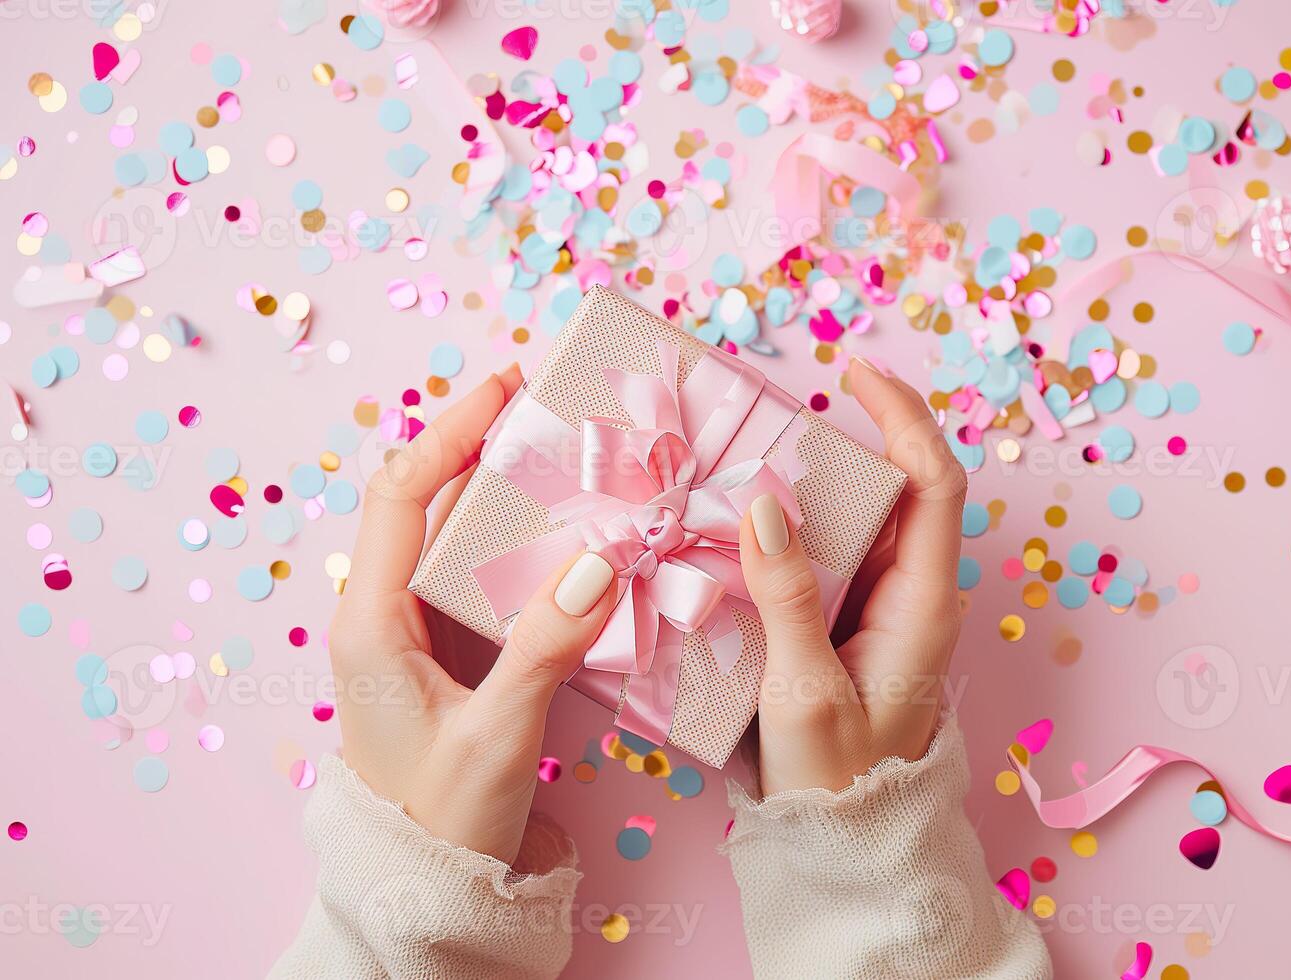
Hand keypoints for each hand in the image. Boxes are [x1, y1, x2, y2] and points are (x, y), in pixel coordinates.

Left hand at [330, 365, 619, 864]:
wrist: (426, 889)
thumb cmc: (442, 818)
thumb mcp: (497, 735)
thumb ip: (544, 647)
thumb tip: (602, 559)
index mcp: (372, 622)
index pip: (402, 494)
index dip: (452, 432)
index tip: (506, 387)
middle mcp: (387, 615)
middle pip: (431, 503)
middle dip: (488, 448)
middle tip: (555, 412)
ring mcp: (418, 636)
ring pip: (461, 541)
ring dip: (512, 498)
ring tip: (575, 461)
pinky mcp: (451, 657)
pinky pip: (486, 582)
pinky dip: (527, 549)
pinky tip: (577, 542)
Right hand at [738, 358, 967, 794]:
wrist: (846, 849)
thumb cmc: (838, 780)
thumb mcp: (806, 691)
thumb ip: (787, 598)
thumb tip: (763, 504)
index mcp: (924, 603)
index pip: (935, 482)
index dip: (904, 417)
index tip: (855, 373)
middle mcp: (911, 595)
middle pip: (893, 490)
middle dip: (842, 441)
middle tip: (772, 417)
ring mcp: (879, 610)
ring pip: (854, 523)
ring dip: (808, 488)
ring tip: (744, 462)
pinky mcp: (844, 628)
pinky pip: (825, 559)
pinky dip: (788, 532)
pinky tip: (738, 528)